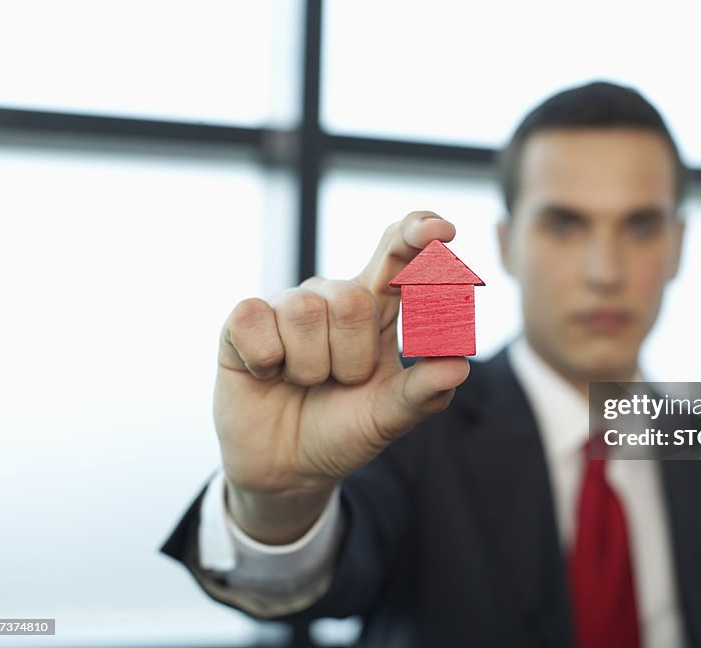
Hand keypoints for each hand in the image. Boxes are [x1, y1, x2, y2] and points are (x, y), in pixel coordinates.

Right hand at [214, 211, 469, 542]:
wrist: (288, 469)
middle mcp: (334, 296)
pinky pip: (256, 321)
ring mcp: (287, 305)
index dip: (416, 233)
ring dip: (311, 367)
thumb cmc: (344, 429)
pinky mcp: (243, 321)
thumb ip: (423, 392)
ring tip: (306, 383)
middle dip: (353, 358)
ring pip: (306, 312)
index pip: (398, 251)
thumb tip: (457, 366)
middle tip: (343, 383)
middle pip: (353, 299)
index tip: (442, 232)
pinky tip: (267, 373)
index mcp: (378, 307)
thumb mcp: (390, 418)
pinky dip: (267, 360)